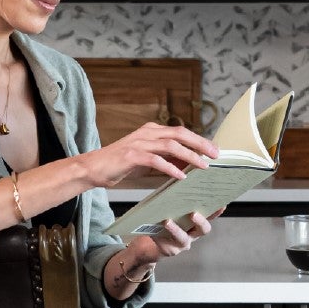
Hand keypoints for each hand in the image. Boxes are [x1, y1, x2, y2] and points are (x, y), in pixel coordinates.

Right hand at [81, 121, 219, 187]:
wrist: (93, 168)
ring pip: (171, 145)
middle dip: (200, 144)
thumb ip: (165, 158)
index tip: (213, 150)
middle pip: (180, 133)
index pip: (180, 132)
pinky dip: (170, 167)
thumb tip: (187, 163)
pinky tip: (181, 176)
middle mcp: (147, 133)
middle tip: (216, 155)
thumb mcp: (146, 160)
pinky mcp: (131, 155)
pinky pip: (156, 159)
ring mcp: (139, 143)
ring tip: (203, 166)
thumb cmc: (119, 166)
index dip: (198, 140)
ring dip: (190, 155)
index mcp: (151, 131)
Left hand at [115, 207, 226, 275]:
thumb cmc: (166, 221)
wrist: (154, 242)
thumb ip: (179, 202)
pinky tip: (154, 227)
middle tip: (194, 214)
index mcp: (197, 223)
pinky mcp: (170, 250)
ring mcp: (183, 244)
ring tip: (167, 221)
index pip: (210, 216)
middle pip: (203, 230)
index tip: (222, 205)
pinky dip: (159, 235)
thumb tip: (179, 181)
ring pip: (183, 238)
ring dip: (175, 230)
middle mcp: (194, 234)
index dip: (217, 212)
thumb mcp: (174, 210)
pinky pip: (166, 243)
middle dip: (200, 222)